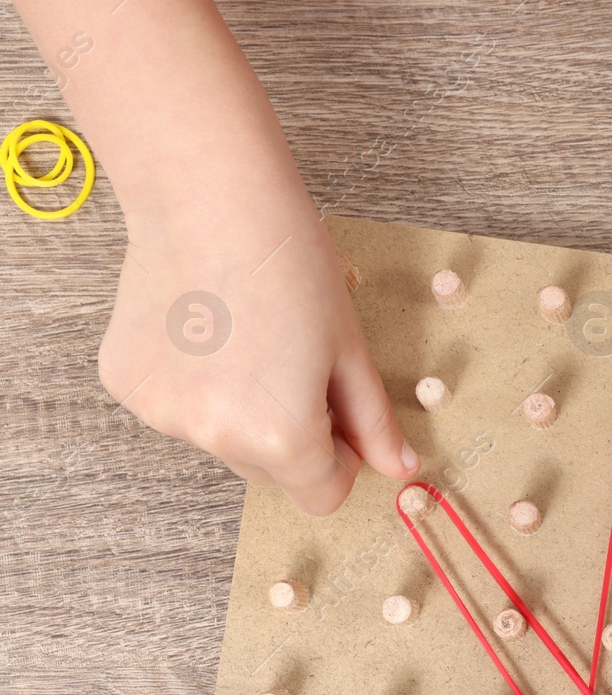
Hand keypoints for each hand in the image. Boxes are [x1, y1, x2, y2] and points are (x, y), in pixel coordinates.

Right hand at [97, 193, 416, 514]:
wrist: (210, 199)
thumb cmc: (292, 267)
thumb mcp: (349, 350)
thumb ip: (373, 421)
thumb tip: (401, 468)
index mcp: (281, 438)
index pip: (321, 496)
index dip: (340, 458)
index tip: (339, 414)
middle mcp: (215, 438)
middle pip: (270, 473)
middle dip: (290, 435)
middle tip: (293, 361)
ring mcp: (161, 414)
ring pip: (221, 440)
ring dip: (240, 411)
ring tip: (246, 336)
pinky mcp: (126, 384)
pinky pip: (177, 408)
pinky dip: (194, 384)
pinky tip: (202, 329)